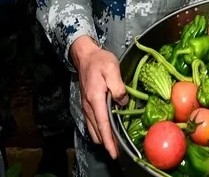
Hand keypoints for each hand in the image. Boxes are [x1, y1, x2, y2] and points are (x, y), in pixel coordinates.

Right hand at [70, 36, 127, 158]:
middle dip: (107, 143)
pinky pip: (91, 123)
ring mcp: (86, 106)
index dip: (108, 140)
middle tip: (118, 152)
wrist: (85, 56)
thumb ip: (117, 86)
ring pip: (93, 129)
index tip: (113, 152)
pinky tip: (106, 132)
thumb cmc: (100, 61)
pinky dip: (98, 130)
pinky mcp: (87, 104)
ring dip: (102, 138)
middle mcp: (89, 106)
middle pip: (97, 131)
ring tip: (114, 145)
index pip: (102, 124)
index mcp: (95, 98)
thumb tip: (122, 101)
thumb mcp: (112, 68)